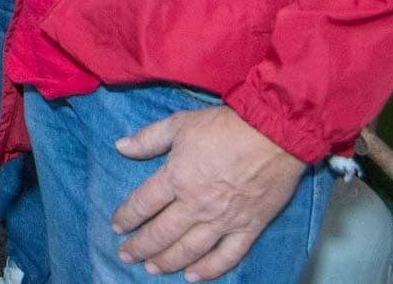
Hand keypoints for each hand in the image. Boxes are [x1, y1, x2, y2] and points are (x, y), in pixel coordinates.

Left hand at [110, 104, 308, 280]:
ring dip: (167, 262)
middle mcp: (196, 205)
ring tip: (150, 268)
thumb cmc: (225, 126)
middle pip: (161, 233)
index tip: (117, 227)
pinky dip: (209, 270)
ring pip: (189, 250)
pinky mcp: (249, 227)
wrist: (275, 133)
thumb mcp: (180, 124)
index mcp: (176, 178)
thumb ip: (148, 138)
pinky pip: (227, 256)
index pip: (143, 205)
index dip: (126, 217)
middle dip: (140, 246)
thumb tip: (120, 147)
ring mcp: (223, 220)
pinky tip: (193, 276)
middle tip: (126, 255)